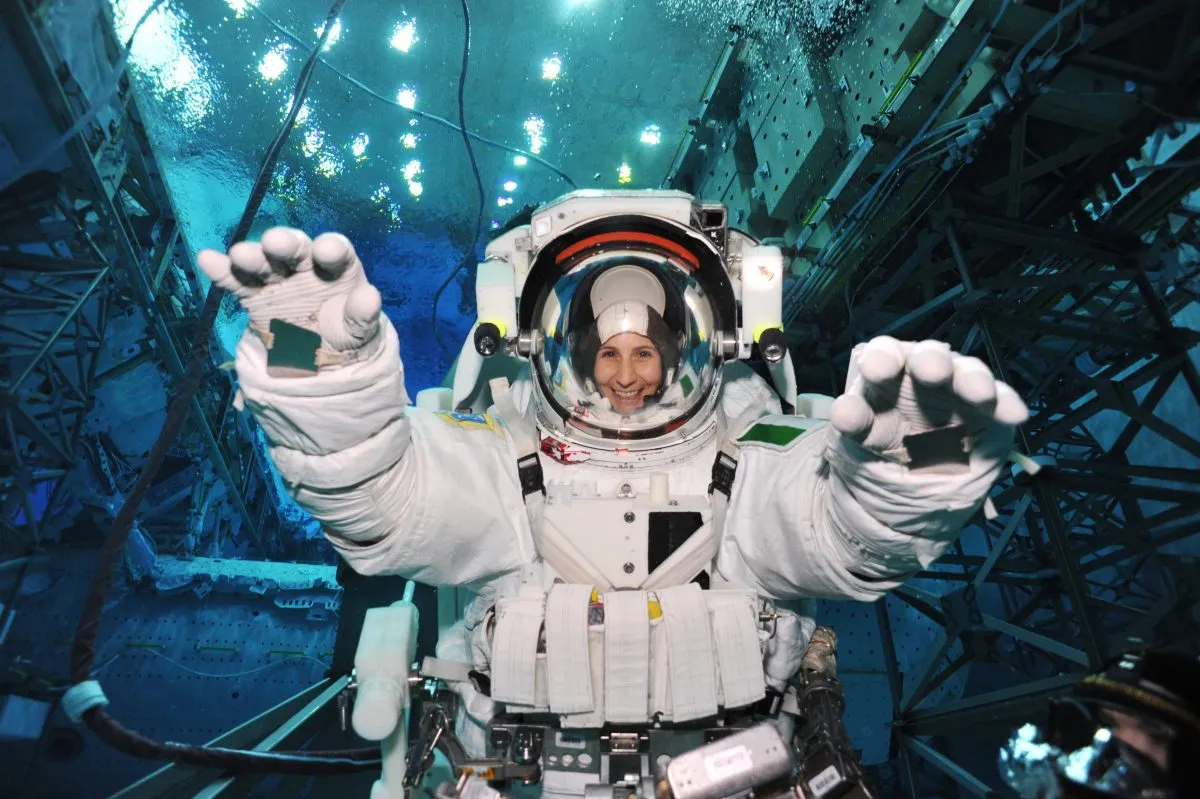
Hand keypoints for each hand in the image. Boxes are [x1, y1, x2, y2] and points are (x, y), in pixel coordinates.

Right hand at [197, 228, 381, 369]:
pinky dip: (222, 271)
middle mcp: (305, 265)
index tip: (325, 250)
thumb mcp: (360, 329)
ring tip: (240, 255)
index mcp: (337, 267)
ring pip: (264, 262)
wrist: (320, 358)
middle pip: (295, 250)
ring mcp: (278, 278)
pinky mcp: (254, 295)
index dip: (331, 248)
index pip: (336, 251)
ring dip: (252, 257)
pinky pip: (237, 281)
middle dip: (284, 244)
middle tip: (274, 242)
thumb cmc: (345, 332)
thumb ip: (364, 314)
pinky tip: (208, 259)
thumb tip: (370, 296)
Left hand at [829, 337, 1027, 466]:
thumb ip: (855, 426)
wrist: (909, 496)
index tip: (876, 369)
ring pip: (968, 376)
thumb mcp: (859, 445)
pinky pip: (1001, 404)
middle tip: (931, 370)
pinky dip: (1007, 407)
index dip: (880, 359)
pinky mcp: (989, 415)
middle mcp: (923, 379)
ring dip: (973, 380)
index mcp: (884, 380)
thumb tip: (845, 409)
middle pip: (928, 359)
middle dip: (930, 361)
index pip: (882, 358)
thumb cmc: (881, 456)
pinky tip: (1013, 414)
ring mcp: (958, 395)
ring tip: (977, 393)